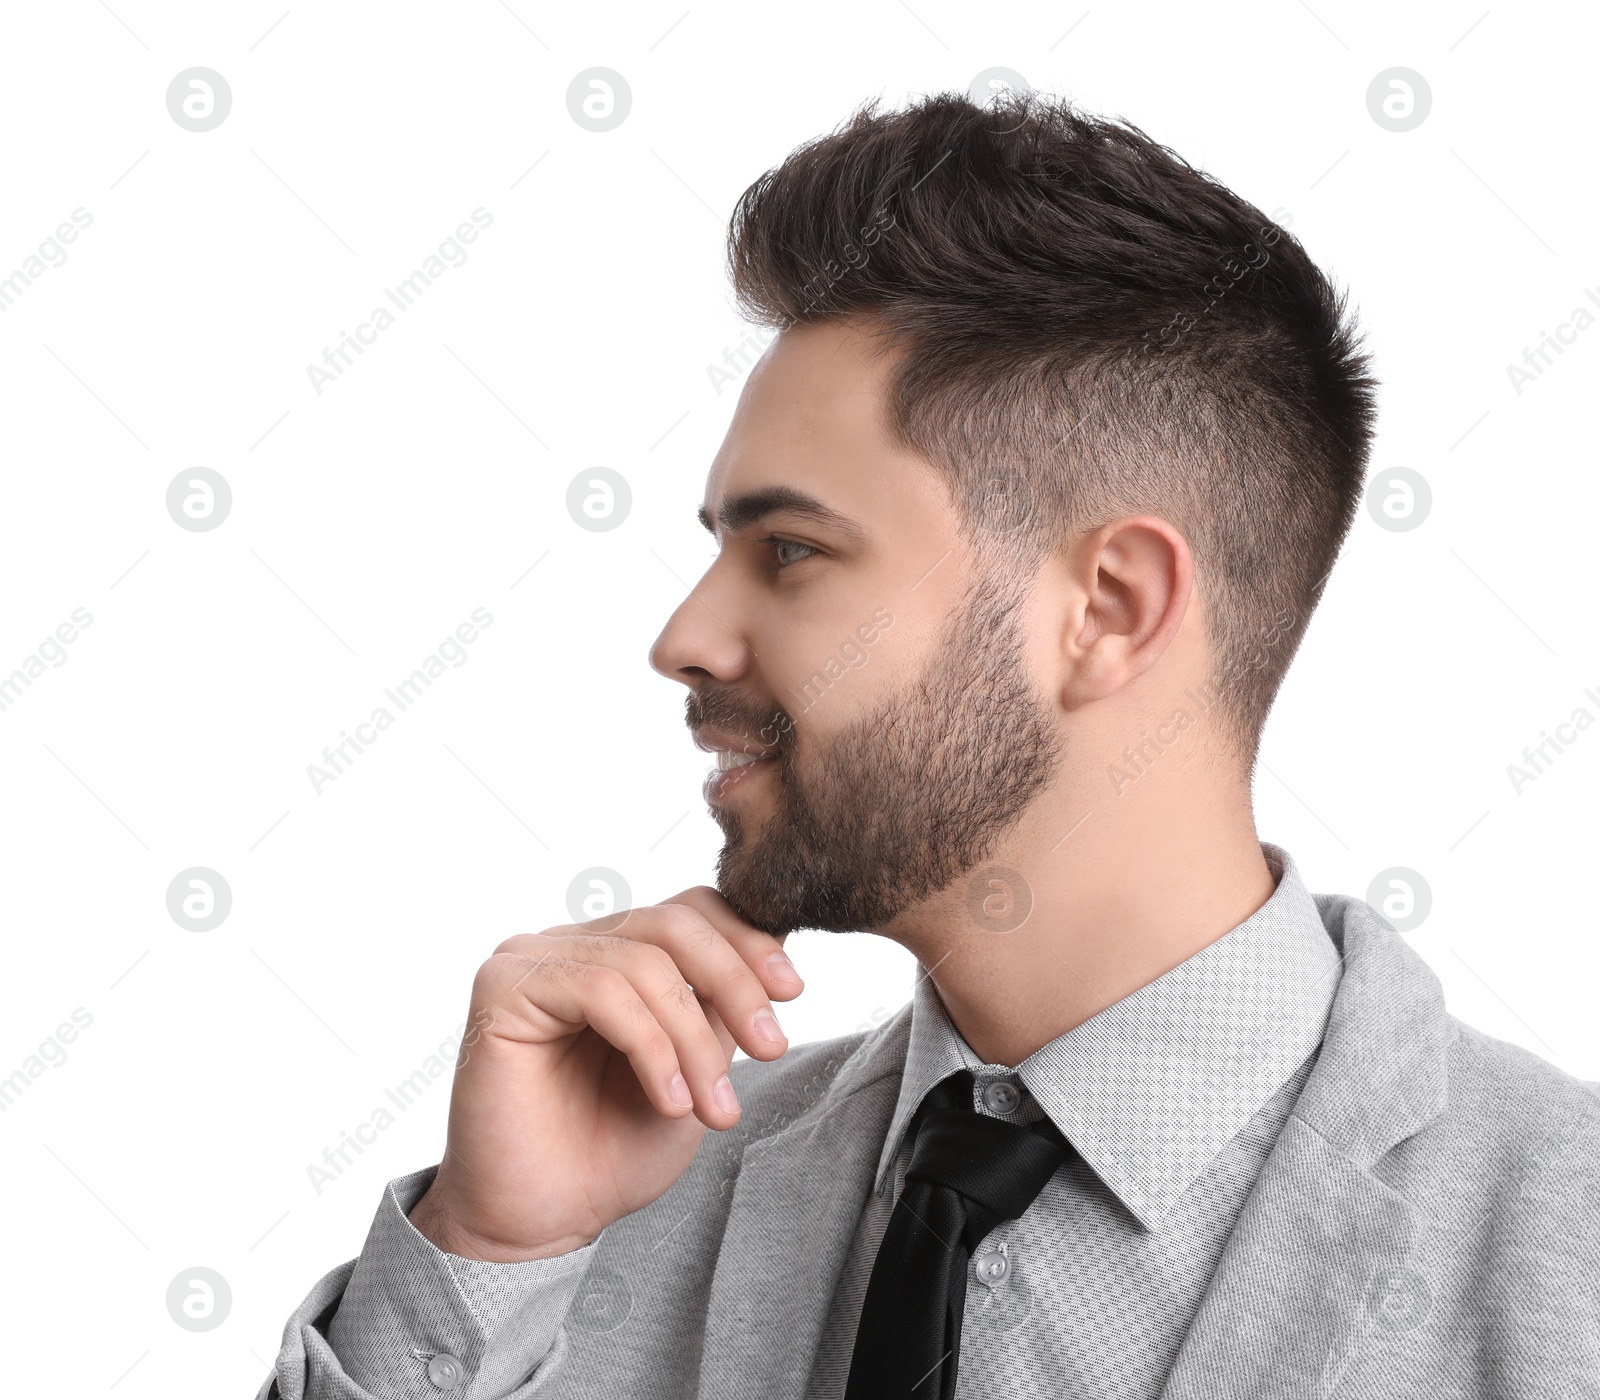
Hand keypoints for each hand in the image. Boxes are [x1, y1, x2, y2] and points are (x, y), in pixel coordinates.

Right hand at [407, 886, 803, 1260]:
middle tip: (770, 1046)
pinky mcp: (503, 986)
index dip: (747, 941)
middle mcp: (573, 944)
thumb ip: (721, 1005)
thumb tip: (778, 940)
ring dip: (694, 1040)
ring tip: (716, 1108)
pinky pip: (601, 990)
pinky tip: (671, 1102)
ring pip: (645, 963)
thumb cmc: (612, 1152)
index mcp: (616, 952)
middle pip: (674, 923)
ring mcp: (533, 958)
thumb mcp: (696, 1068)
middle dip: (735, 982)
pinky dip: (652, 1047)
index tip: (792, 992)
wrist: (543, 1223)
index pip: (690, 910)